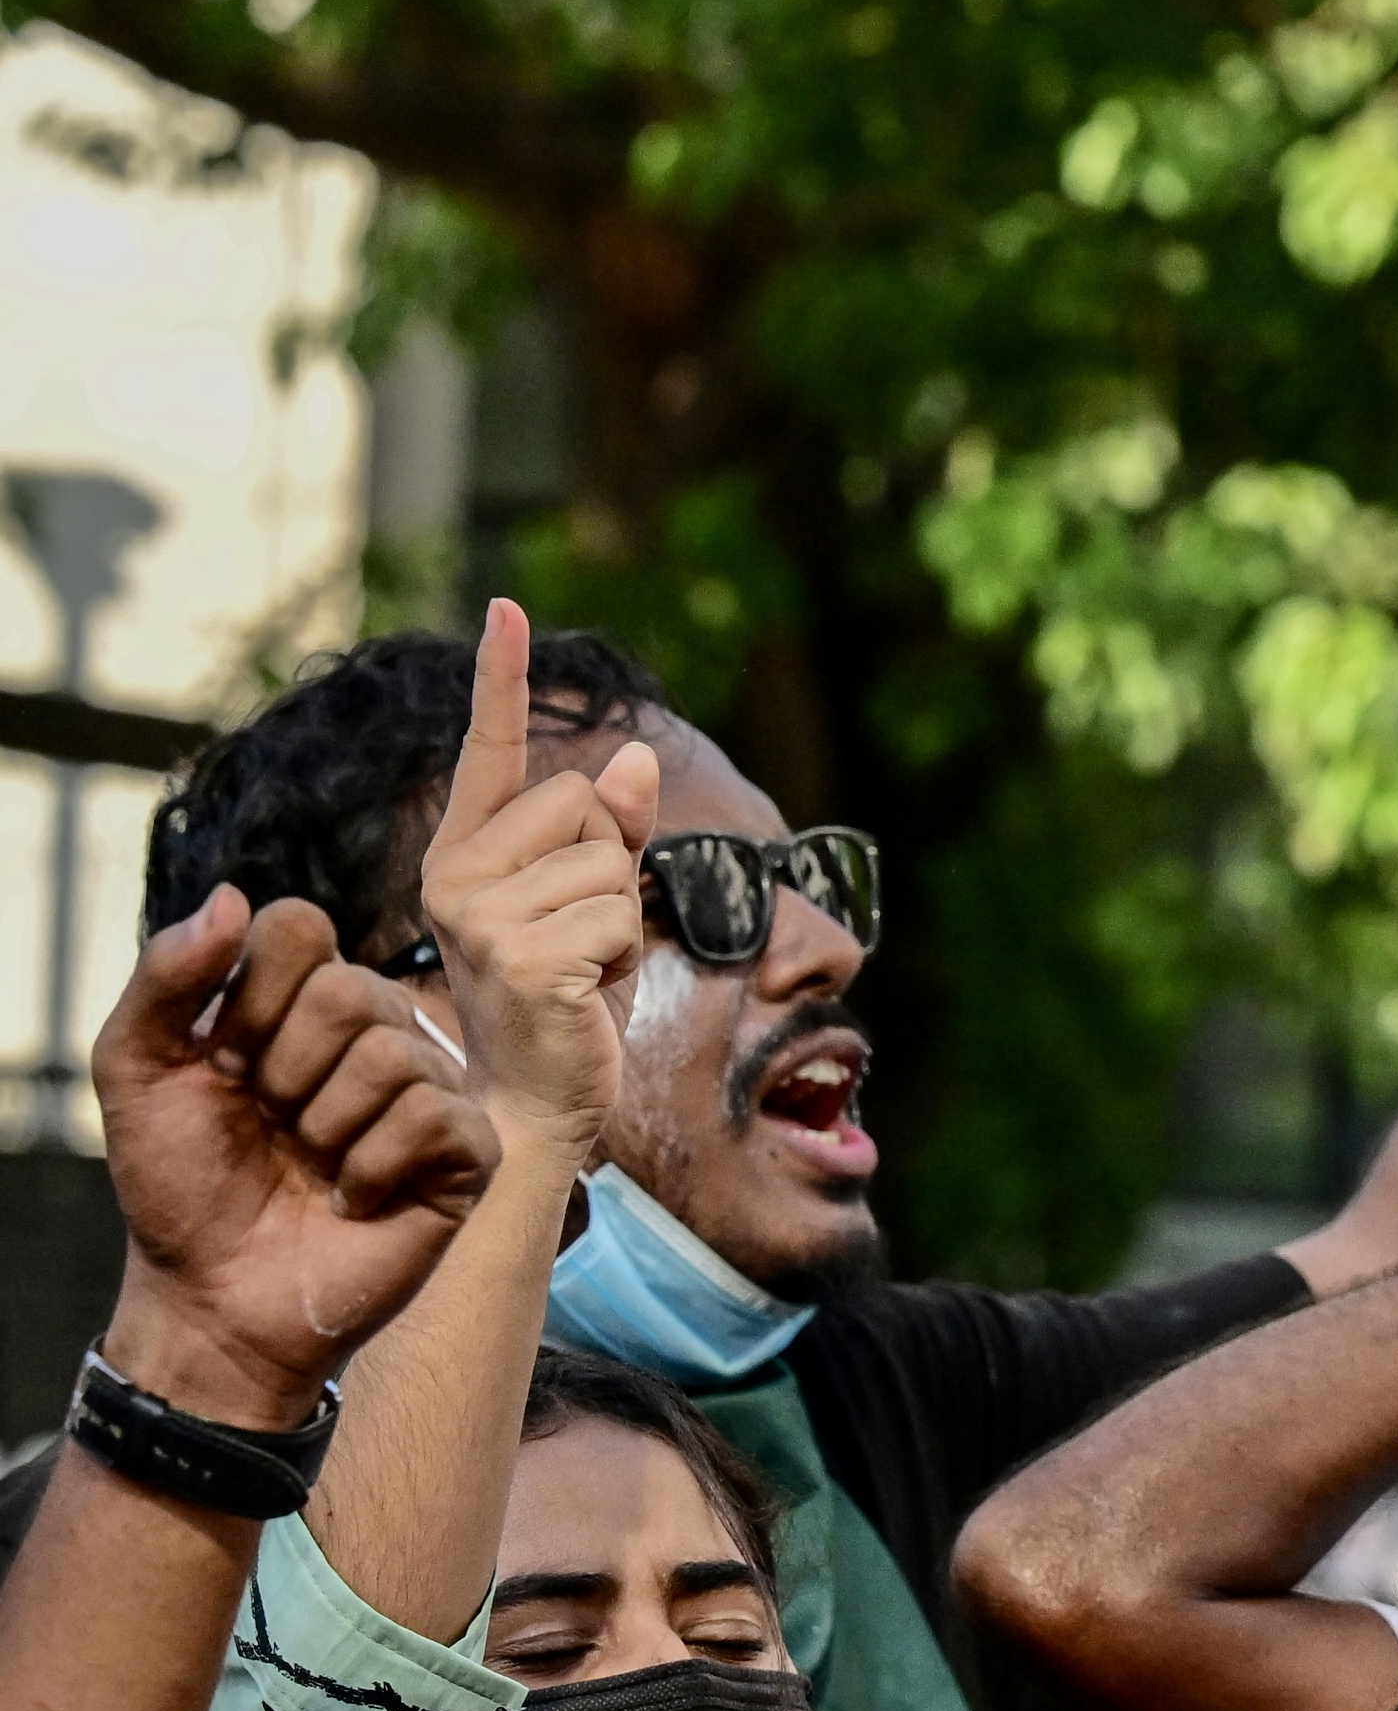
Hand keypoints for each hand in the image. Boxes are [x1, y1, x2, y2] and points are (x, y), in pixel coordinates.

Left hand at [92, 889, 500, 1428]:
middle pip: (350, 991)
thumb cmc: (178, 1185)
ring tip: (313, 1165)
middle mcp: (375, 1033)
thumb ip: (165, 977)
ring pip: (394, 1057)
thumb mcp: (135, 1070)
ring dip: (327, 1128)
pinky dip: (375, 1167)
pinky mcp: (468, 1155)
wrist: (215, 1296)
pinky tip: (354, 1198)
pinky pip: (438, 1119)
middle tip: (274, 1125)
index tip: (223, 1064)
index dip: (250, 997)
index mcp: (299, 1001)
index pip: (300, 926)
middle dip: (286, 1073)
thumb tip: (230, 897)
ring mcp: (430, 1092)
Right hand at [414, 597, 653, 1161]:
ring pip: (606, 861)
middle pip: (581, 803)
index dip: (500, 679)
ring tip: (579, 972)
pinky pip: (614, 915)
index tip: (504, 608)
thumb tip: (630, 757)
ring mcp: (478, 914)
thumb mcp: (592, 906)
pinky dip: (621, 955)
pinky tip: (586, 996)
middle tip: (578, 938)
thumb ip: (608, 834)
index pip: (490, 752)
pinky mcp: (518, 956)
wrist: (540, 1102)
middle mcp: (453, 873)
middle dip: (608, 866)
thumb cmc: (569, 1005)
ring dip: (617, 918)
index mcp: (463, 854)